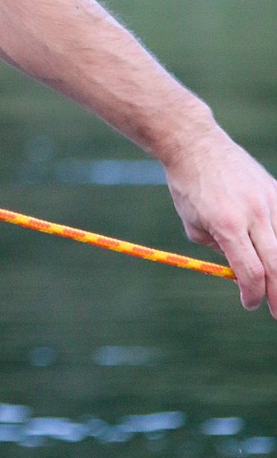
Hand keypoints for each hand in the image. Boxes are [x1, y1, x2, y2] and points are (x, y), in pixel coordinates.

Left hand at [164, 126, 276, 314]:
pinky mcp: (276, 190)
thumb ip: (219, 251)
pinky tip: (274, 254)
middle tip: (276, 312)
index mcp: (227, 224)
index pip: (250, 271)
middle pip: (276, 265)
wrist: (195, 144)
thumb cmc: (189, 186)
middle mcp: (253, 212)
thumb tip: (241, 273)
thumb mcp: (193, 224)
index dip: (252, 294)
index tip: (250, 303)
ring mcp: (268, 200)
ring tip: (276, 286)